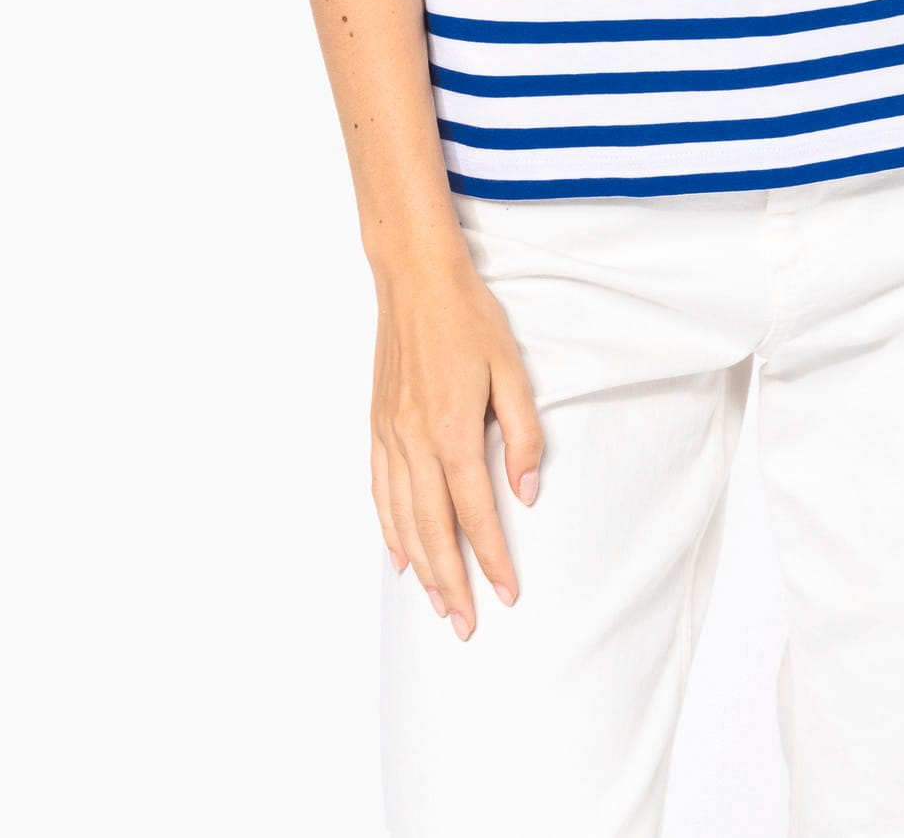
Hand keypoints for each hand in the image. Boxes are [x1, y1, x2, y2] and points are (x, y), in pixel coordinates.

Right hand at [369, 244, 545, 637]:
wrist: (414, 278)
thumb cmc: (469, 318)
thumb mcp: (512, 370)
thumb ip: (524, 433)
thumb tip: (527, 492)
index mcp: (452, 430)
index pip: (476, 513)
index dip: (493, 559)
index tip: (508, 594)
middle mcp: (414, 442)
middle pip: (433, 530)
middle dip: (451, 583)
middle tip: (465, 626)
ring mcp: (389, 436)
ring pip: (402, 519)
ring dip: (420, 567)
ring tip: (437, 605)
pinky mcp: (376, 426)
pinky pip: (379, 491)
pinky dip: (388, 529)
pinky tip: (399, 555)